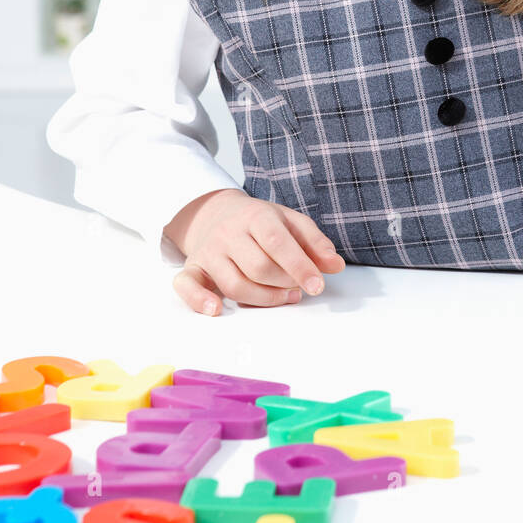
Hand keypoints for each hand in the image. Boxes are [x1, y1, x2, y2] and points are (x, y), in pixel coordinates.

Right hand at [170, 188, 344, 315]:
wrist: (217, 212)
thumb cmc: (261, 223)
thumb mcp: (291, 222)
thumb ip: (314, 243)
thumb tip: (335, 265)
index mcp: (256, 216)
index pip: (277, 241)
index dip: (299, 265)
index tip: (317, 285)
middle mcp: (228, 233)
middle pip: (258, 268)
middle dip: (284, 283)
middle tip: (298, 287)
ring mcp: (209, 251)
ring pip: (234, 284)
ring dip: (263, 299)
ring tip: (284, 296)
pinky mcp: (193, 267)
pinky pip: (187, 286)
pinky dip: (199, 300)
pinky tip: (216, 310)